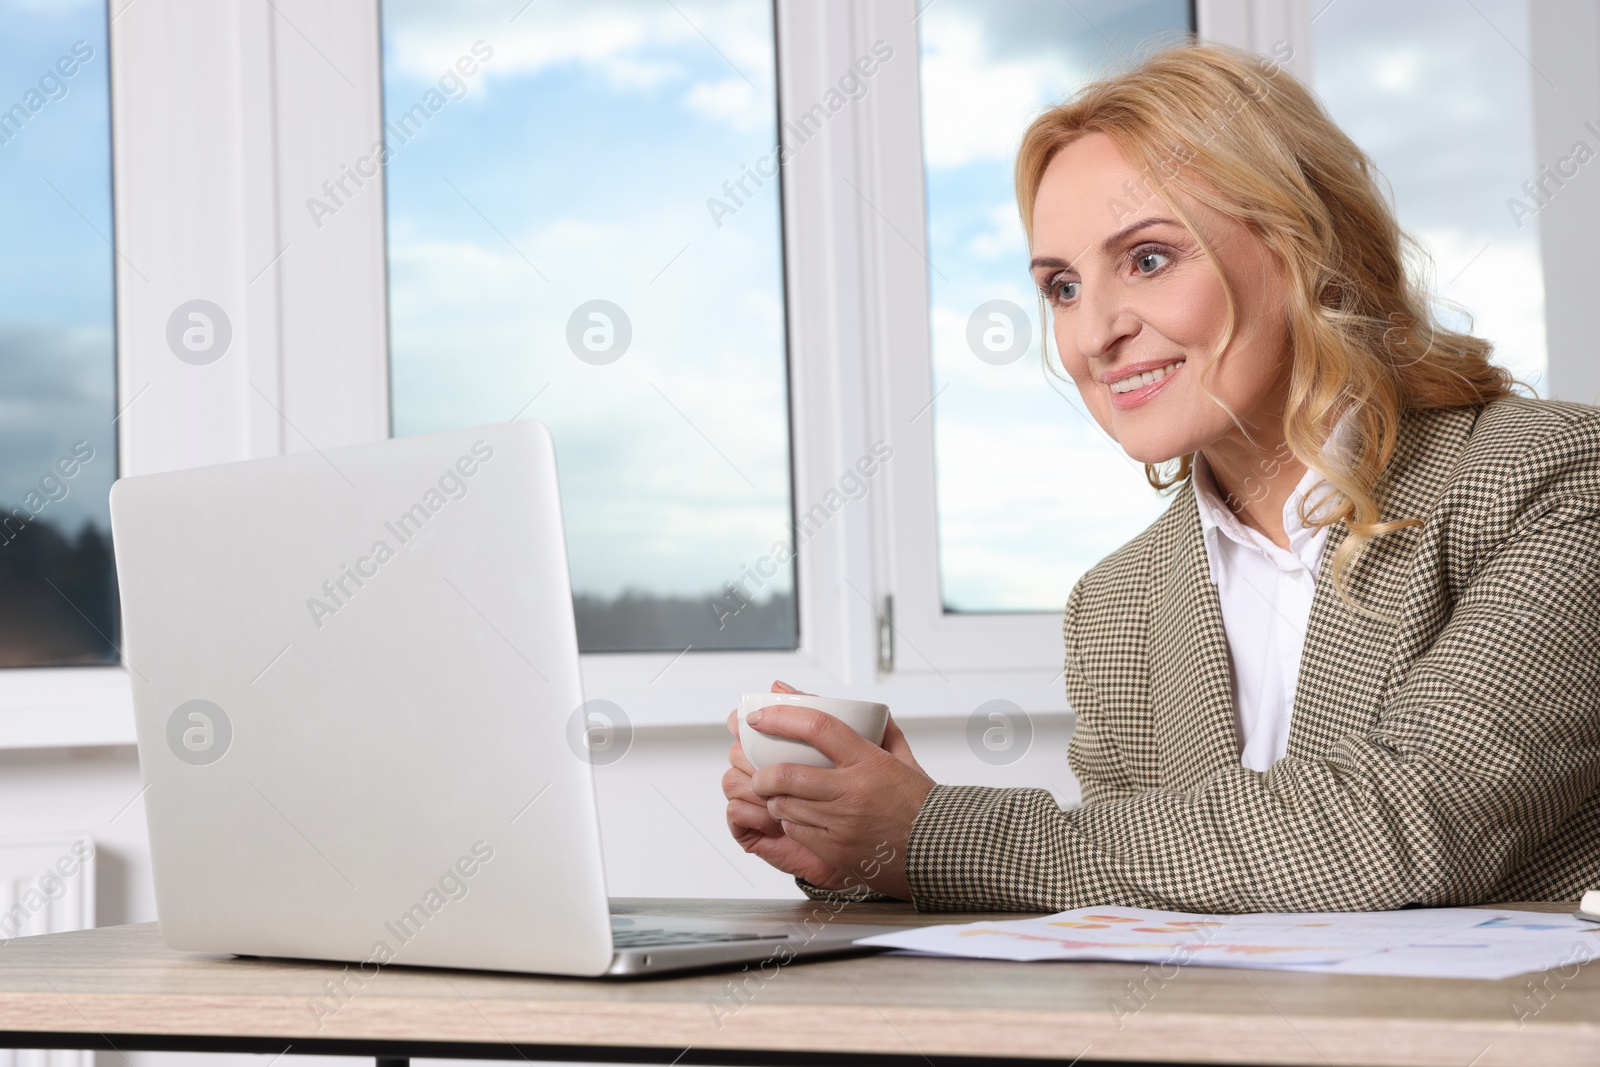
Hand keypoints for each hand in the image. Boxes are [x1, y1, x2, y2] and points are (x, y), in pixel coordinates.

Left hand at [743, 683, 934, 899]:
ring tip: (779, 796)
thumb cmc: (919, 803)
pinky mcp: (836, 850)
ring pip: (785, 806)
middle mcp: (854, 792)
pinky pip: (796, 832)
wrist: (939, 850)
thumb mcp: (903, 757)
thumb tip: (846, 702)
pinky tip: (798, 818)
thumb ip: (877, 726)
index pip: (818, 727)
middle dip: (763, 774)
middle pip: (788, 774)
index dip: (781, 718)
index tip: (759, 718)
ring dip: (775, 800)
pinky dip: (789, 823)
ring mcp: (843, 824)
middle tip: (760, 772)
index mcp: (870, 762)